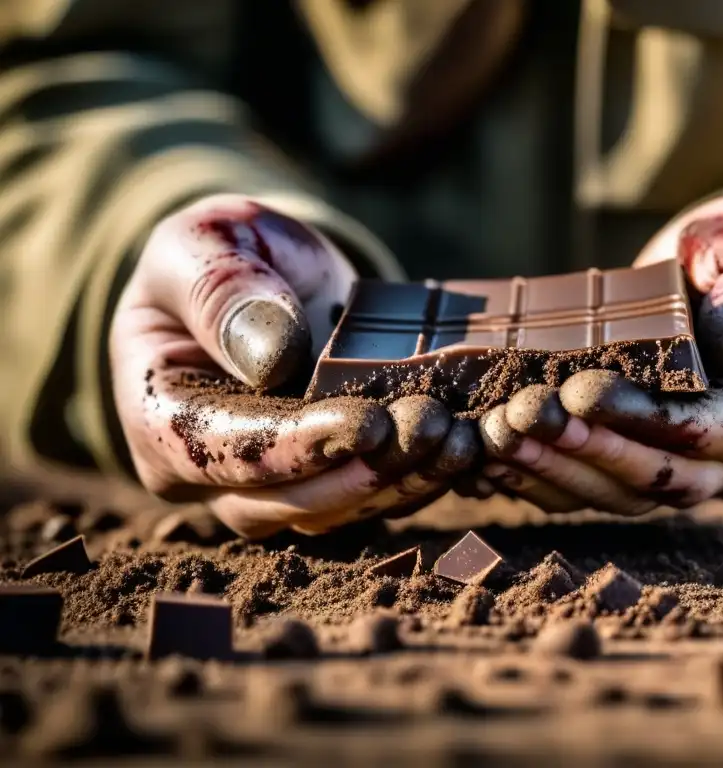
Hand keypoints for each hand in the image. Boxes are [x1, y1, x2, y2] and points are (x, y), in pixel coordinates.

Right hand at [111, 194, 476, 537]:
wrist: (260, 275)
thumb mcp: (200, 246)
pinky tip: (466, 446)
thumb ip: (221, 292)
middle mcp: (212, 471)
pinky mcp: (324, 477)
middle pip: (287, 501)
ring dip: (404, 482)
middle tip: (434, 430)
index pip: (226, 452)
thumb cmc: (215, 256)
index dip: (298, 447)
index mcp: (162, 418)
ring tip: (462, 440)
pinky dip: (420, 476)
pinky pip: (371, 494)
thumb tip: (273, 357)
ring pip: (337, 510)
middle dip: (366, 473)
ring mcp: (271, 484)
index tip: (366, 425)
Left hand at [479, 194, 722, 512]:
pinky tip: (494, 456)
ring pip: (622, 497)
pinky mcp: (643, 470)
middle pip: (665, 481)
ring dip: (556, 470)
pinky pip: (594, 491)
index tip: (584, 393)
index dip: (652, 423)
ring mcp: (692, 474)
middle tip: (524, 420)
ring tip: (498, 437)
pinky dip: (543, 478)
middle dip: (590, 453)